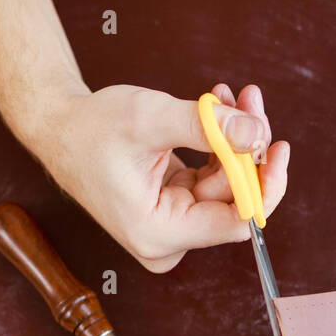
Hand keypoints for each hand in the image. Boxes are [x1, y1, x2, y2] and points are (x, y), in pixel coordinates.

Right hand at [27, 82, 289, 271]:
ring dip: (234, 139)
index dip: (262, 185)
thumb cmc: (92, 128)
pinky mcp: (174, 207)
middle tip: (252, 102)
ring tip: (234, 96)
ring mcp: (172, 225)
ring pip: (226, 186)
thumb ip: (206, 127)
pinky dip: (220, 145)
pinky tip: (218, 110)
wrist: (59, 129)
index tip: (276, 146)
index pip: (234, 223)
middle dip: (248, 150)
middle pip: (234, 203)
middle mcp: (167, 239)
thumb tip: (257, 132)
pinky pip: (212, 179)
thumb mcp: (150, 120)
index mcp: (158, 233)